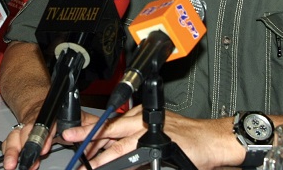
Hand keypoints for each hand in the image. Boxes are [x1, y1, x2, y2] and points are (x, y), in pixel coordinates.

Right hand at [1, 110, 100, 169]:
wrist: (49, 106)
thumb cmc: (67, 115)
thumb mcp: (83, 119)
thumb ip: (86, 129)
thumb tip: (85, 140)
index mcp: (53, 116)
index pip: (47, 125)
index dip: (44, 137)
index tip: (43, 149)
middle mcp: (37, 120)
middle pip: (27, 131)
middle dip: (24, 146)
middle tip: (24, 161)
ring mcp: (27, 126)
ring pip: (16, 135)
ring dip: (12, 150)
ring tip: (11, 164)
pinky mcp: (20, 134)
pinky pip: (11, 140)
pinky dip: (9, 150)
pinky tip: (11, 161)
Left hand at [61, 107, 242, 168]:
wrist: (212, 139)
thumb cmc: (187, 138)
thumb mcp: (157, 133)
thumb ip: (134, 142)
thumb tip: (113, 156)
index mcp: (139, 116)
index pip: (110, 122)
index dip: (90, 127)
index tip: (72, 133)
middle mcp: (142, 121)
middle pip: (110, 128)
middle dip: (88, 135)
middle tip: (70, 140)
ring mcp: (150, 133)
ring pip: (120, 143)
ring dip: (102, 154)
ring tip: (87, 163)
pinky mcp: (159, 146)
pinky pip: (136, 155)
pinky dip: (123, 162)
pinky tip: (114, 167)